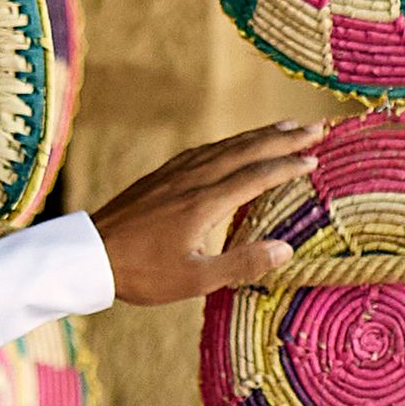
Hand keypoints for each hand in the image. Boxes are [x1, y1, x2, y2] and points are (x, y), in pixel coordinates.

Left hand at [89, 123, 331, 304]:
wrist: (88, 255)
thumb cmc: (143, 272)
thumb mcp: (195, 278)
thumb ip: (242, 263)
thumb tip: (286, 249)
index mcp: (205, 202)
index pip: (257, 176)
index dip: (288, 166)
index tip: (315, 158)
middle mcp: (193, 179)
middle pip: (246, 150)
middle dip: (283, 138)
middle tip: (315, 127)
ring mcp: (175, 173)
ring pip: (226, 146)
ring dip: (258, 135)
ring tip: (285, 128)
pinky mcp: (161, 176)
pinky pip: (204, 150)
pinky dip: (229, 143)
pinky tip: (234, 144)